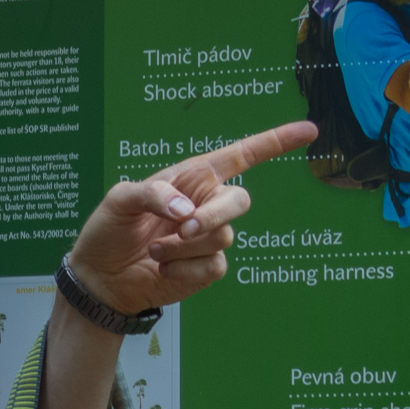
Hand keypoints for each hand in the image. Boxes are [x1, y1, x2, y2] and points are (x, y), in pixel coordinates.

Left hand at [66, 121, 318, 316]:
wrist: (100, 277)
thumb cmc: (108, 230)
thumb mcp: (120, 200)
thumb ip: (153, 195)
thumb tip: (188, 211)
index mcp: (191, 178)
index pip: (242, 156)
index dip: (276, 143)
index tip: (309, 130)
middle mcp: (206, 204)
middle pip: (240, 201)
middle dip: (215, 215)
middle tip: (184, 228)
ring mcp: (209, 237)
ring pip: (222, 237)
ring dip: (184, 245)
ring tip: (154, 251)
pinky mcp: (206, 268)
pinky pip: (214, 265)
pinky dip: (184, 268)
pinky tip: (162, 268)